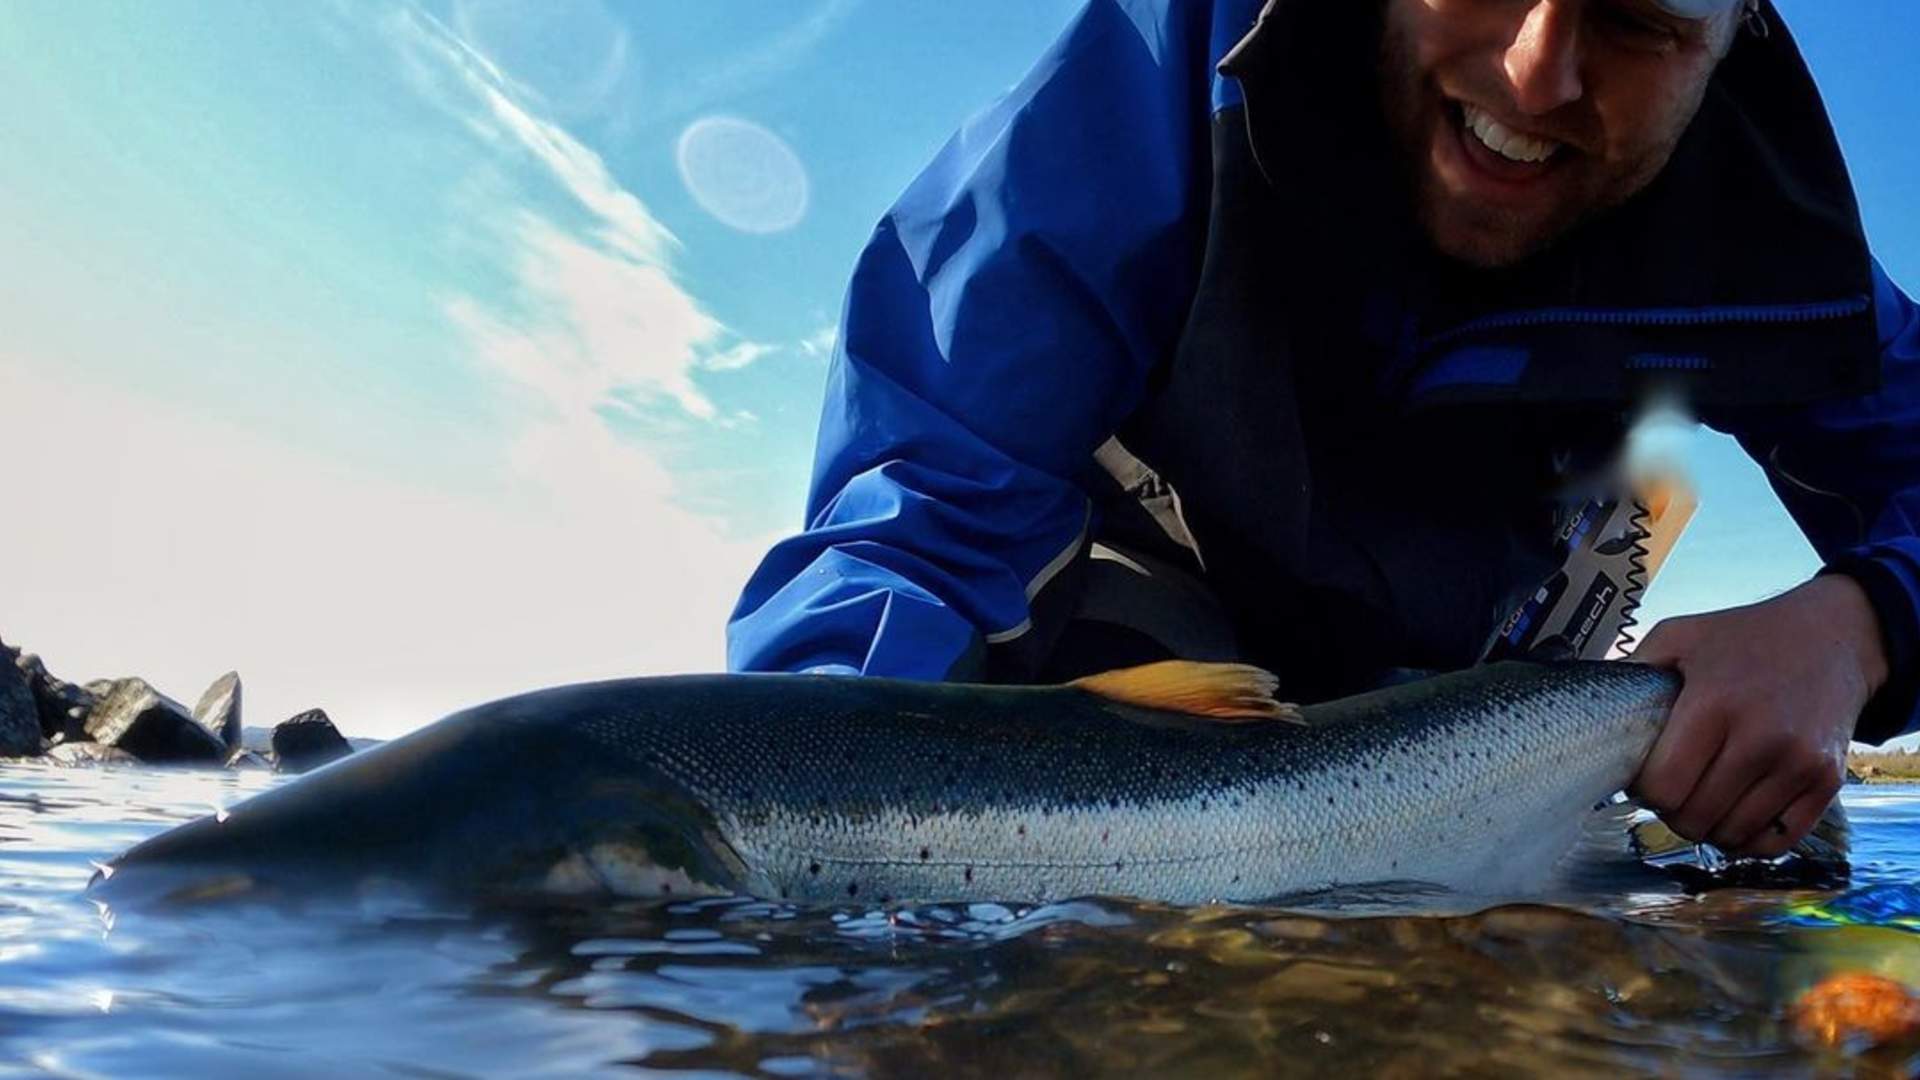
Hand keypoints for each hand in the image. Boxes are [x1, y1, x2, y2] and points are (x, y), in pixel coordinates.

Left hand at [1630, 575, 1888, 856]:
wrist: (1832, 638)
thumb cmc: (1744, 638)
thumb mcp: (1680, 636)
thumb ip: (1633, 668)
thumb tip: (1588, 706)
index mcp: (1715, 703)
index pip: (1663, 787)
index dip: (1644, 791)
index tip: (1646, 776)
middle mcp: (1761, 737)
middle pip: (1694, 818)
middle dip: (1671, 812)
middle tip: (1672, 790)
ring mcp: (1799, 763)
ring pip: (1732, 835)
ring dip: (1708, 827)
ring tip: (1702, 798)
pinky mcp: (1827, 782)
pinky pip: (1776, 842)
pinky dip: (1748, 840)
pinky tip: (1734, 814)